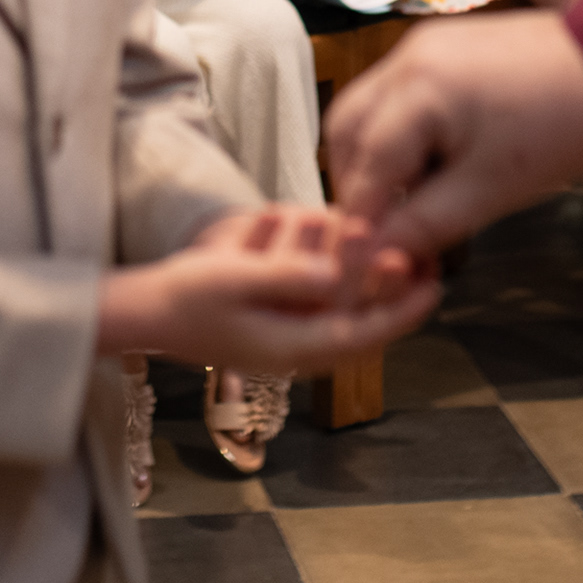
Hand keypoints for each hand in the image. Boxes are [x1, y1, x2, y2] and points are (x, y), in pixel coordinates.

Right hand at [95, 203, 438, 374]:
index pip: (365, 332)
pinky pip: (322, 298)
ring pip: (345, 306)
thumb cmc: (186, 297)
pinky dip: (335, 272)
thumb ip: (285, 277)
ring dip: (361, 273)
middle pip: (363, 318)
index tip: (435, 283)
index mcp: (294, 347)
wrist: (147, 313)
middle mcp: (301, 346)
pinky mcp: (280, 320)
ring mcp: (291, 335)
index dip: (403, 309)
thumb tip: (334, 275)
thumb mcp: (233, 278)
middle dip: (389, 286)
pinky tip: (340, 237)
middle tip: (421, 252)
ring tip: (379, 236)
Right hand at [327, 12, 582, 263]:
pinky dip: (403, 134)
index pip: (361, 171)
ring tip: (411, 205)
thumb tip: (377, 259)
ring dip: (378, 160)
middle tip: (382, 234)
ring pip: (371, 111)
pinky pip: (402, 94)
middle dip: (357, 186)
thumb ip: (423, 225)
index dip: (359, 224)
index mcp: (413, 90)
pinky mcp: (447, 45)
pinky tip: (436, 166)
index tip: (364, 264)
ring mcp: (424, 46)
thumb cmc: (567, 123)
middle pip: (346, 131)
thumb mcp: (491, 190)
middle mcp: (406, 58)